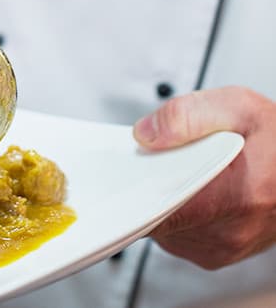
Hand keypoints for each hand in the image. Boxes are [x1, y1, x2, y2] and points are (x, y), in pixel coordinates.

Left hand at [133, 86, 275, 268]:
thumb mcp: (238, 108)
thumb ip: (188, 115)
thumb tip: (146, 134)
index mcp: (236, 197)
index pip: (160, 212)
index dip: (133, 193)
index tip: (123, 176)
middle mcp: (228, 233)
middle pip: (155, 218)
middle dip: (147, 187)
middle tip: (156, 161)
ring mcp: (221, 248)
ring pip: (162, 229)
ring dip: (160, 200)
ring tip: (179, 173)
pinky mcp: (215, 254)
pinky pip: (175, 236)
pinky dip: (172, 213)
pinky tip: (186, 190)